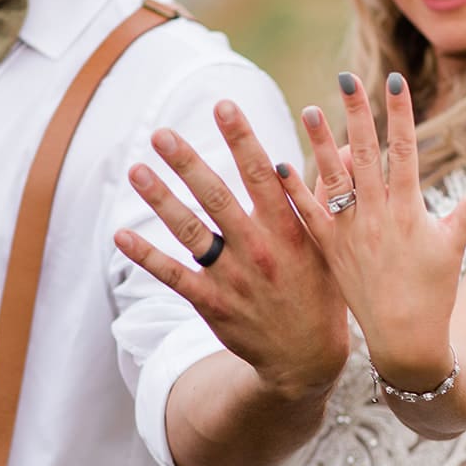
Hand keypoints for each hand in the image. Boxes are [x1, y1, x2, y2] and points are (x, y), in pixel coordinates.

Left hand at [115, 98, 349, 399]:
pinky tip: (121, 234)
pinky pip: (173, 276)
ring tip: (136, 170)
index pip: (263, 175)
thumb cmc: (322, 293)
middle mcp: (258, 250)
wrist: (307, 359)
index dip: (243, 139)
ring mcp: (232, 278)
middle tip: (162, 134)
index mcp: (289, 230)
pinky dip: (146, 256)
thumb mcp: (333, 243)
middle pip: (217, 198)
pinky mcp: (212, 303)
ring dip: (161, 200)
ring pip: (191, 232)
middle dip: (188, 163)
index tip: (224, 106)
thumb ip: (328, 193)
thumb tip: (344, 144)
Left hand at [276, 72, 465, 391]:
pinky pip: (308, 215)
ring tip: (310, 110)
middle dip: (357, 114)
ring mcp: (350, 234)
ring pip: (332, 179)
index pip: (404, 151)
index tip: (394, 80)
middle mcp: (377, 218)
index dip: (399, 114)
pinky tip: (280, 165)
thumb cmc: (435, 292)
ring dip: (320, 144)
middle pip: (365, 155)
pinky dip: (294, 191)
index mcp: (409, 212)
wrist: (404, 341)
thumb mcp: (456, 246)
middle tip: (346, 78)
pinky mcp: (329, 251)